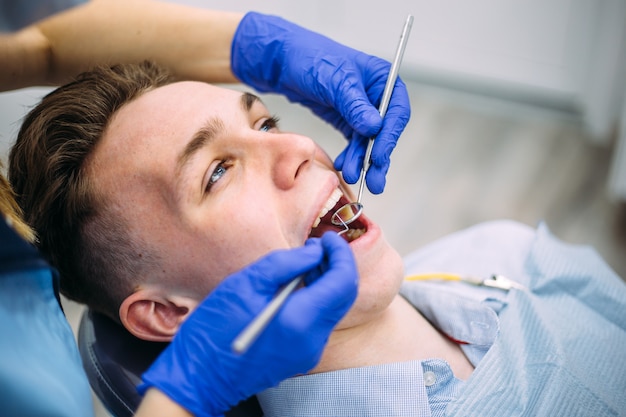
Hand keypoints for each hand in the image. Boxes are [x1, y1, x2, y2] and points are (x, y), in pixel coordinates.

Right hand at [138, 232, 357, 416]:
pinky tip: (297, 285)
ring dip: (327, 281)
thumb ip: (286, 263)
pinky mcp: (302, 356)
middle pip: (344, 295)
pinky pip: (320, 321)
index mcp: (301, 320)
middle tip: (318, 245)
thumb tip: (315, 252)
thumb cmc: (214, 329)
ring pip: (334, 308)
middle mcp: (313, 339)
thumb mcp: (246, 283)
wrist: (199, 376)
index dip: (340, 254)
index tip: (327, 237)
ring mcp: (310, 351)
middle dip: (337, 265)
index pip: (343, 281)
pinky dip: (317, 298)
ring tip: (305, 261)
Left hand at [231, 12, 410, 193]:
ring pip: (368, 141)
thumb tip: (374, 127)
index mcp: (382, 78)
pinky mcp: (347, 119)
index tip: (378, 157)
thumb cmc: (310, 59)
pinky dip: (351, 156)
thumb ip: (354, 104)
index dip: (390, 136)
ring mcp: (362, 109)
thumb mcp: (333, 80)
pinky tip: (344, 167)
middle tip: (375, 182)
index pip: (396, 111)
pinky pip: (354, 143)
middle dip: (378, 157)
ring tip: (353, 176)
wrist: (281, 61)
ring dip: (362, 161)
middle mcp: (376, 95)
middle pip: (385, 131)